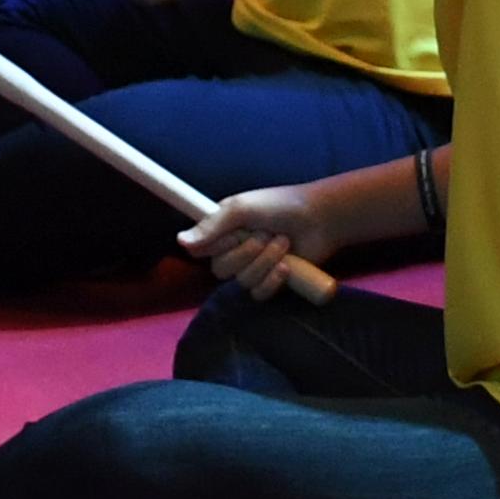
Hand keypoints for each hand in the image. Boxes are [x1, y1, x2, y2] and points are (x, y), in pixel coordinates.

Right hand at [178, 183, 332, 302]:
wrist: (320, 218)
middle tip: (265, 234)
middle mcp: (233, 251)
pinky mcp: (271, 283)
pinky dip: (272, 280)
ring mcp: (252, 268)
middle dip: (245, 253)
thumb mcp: (243, 208)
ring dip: (264, 262)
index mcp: (222, 231)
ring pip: (242, 281)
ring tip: (283, 242)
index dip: (211, 247)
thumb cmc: (280, 205)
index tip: (229, 237)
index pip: (198, 250)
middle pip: (220, 270)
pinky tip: (286, 266)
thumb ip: (212, 226)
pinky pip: (259, 293)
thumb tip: (179, 242)